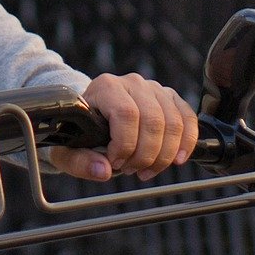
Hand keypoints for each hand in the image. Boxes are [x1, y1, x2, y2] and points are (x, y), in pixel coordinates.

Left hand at [49, 73, 199, 182]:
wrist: (91, 117)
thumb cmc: (80, 133)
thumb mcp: (67, 150)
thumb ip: (80, 162)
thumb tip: (103, 171)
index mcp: (105, 87)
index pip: (126, 114)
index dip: (125, 145)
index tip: (115, 163)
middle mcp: (131, 83)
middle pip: (153, 120)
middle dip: (146, 155)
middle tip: (132, 171)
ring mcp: (154, 88)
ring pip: (173, 122)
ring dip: (164, 155)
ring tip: (146, 169)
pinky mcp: (170, 98)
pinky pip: (188, 119)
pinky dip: (186, 143)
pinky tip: (176, 160)